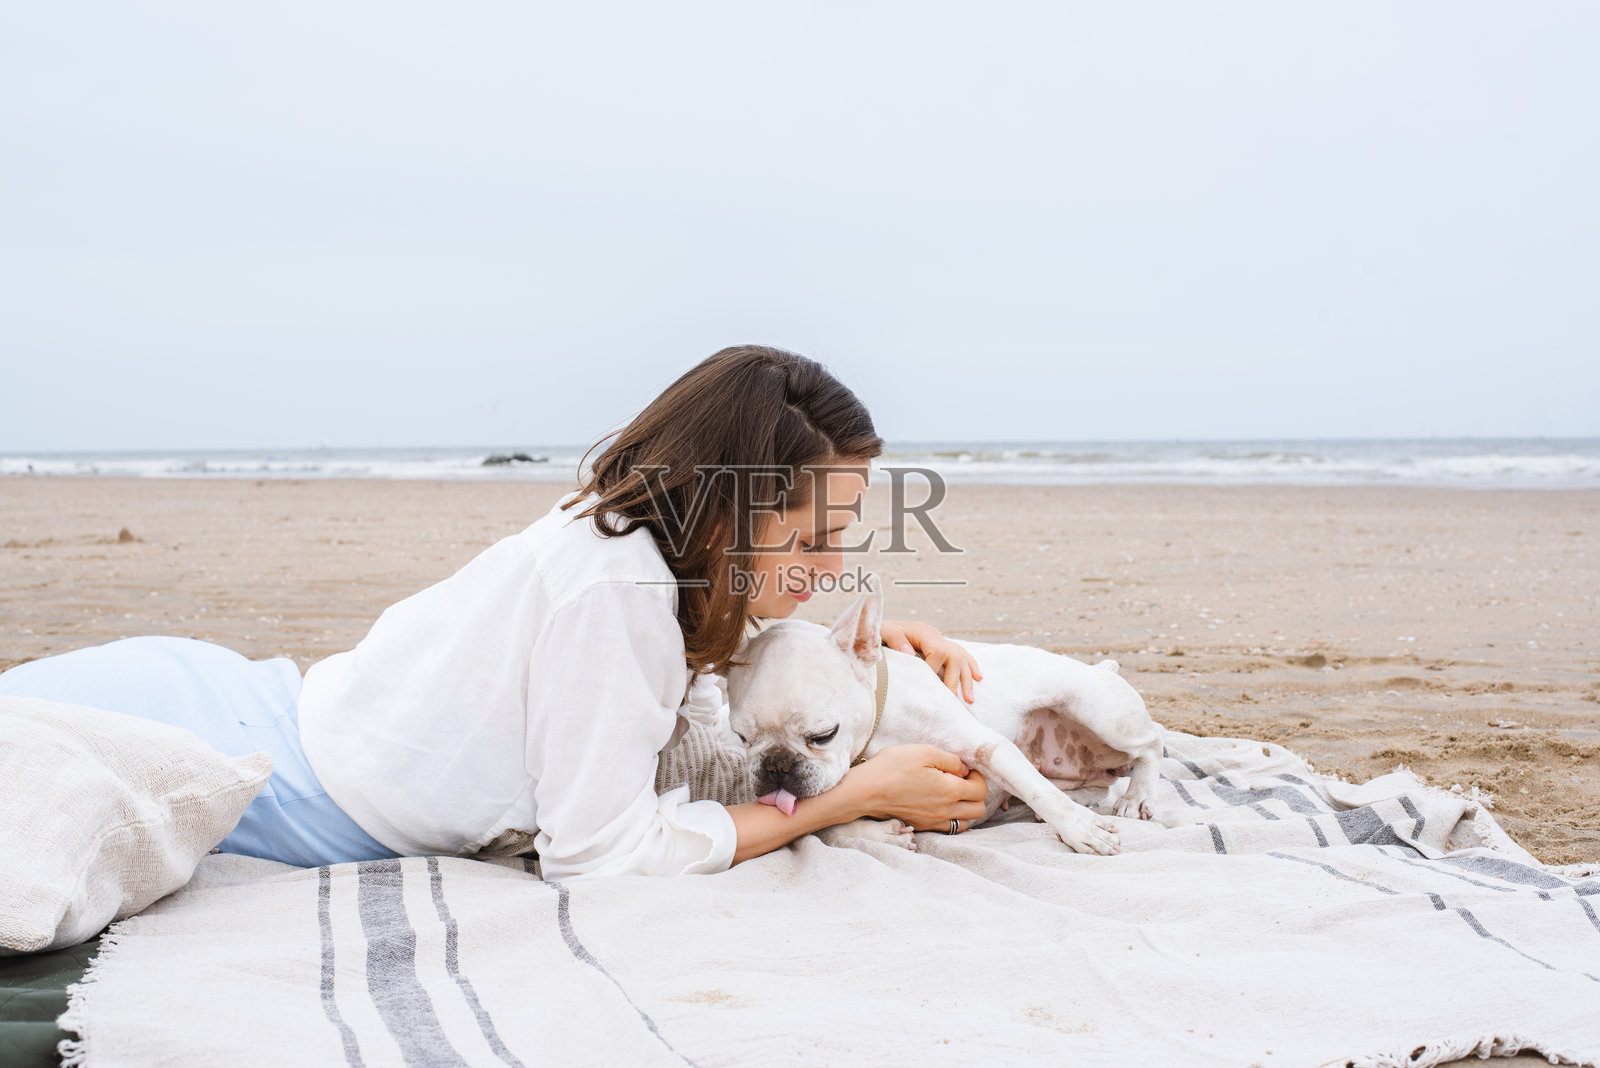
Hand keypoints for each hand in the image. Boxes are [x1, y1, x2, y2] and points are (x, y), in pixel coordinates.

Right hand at [839, 744, 988, 831]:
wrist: (865, 791)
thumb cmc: (892, 767)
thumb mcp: (924, 752)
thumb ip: (951, 760)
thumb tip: (964, 769)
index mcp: (950, 791)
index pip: (981, 791)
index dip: (978, 777)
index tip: (965, 769)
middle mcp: (945, 810)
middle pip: (978, 809)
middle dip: (976, 793)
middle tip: (960, 780)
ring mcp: (933, 821)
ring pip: (965, 822)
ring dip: (965, 808)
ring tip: (951, 793)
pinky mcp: (921, 826)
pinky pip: (947, 828)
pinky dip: (950, 818)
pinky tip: (938, 804)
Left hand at [879, 620, 983, 703]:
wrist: (880, 625)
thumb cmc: (881, 632)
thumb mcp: (884, 632)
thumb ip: (895, 640)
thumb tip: (909, 654)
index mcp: (921, 631)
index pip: (937, 651)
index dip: (935, 670)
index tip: (929, 687)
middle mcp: (934, 634)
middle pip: (953, 657)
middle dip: (954, 681)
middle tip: (952, 702)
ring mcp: (941, 639)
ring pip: (961, 658)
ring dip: (966, 679)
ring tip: (969, 699)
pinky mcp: (943, 644)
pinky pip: (963, 654)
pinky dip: (971, 666)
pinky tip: (978, 678)